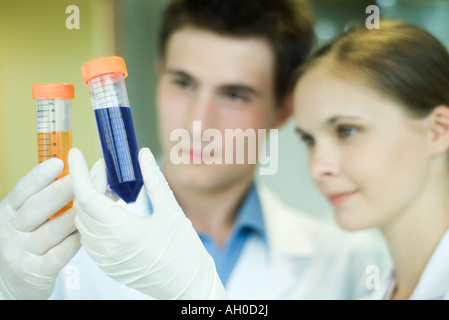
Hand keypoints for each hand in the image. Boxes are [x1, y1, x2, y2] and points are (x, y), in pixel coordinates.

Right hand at [0, 159, 79, 299]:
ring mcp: (21, 253)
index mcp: (7, 213)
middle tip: (83, 178)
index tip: (58, 162)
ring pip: (53, 230)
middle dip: (62, 191)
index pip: (22, 191)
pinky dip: (76, 240)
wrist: (11, 285)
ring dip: (77, 216)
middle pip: (37, 208)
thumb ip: (43, 201)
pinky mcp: (35, 272)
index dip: (40, 176)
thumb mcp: (25, 220)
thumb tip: (76, 173)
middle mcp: (10, 232)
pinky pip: (61, 253)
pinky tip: (88, 232)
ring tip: (96, 203)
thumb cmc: (25, 243)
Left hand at [70, 147, 226, 299]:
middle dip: (90, 182)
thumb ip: (154, 180)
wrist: (188, 286)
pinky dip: (93, 218)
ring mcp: (105, 259)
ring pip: (83, 222)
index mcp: (123, 232)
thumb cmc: (185, 253)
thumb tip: (143, 155)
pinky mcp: (107, 266)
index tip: (75, 154)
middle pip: (83, 206)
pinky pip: (89, 237)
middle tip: (107, 168)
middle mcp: (107, 248)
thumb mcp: (172, 211)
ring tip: (112, 190)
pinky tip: (111, 211)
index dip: (79, 172)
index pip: (87, 196)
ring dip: (91, 201)